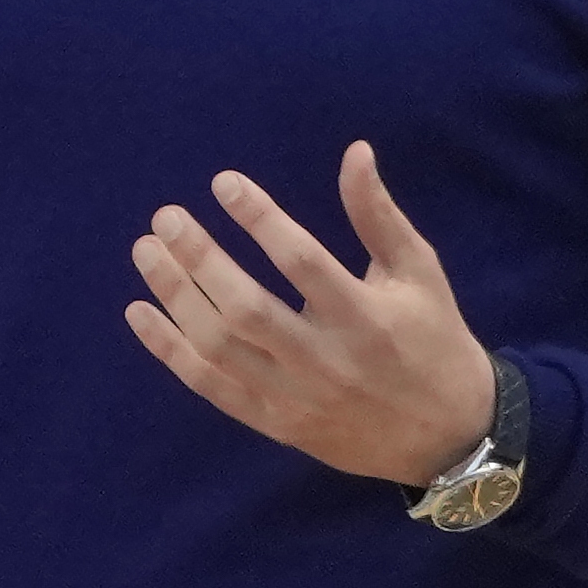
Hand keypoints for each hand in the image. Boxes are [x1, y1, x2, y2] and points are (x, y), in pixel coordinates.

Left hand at [122, 138, 493, 488]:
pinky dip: (171, 351)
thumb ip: (378, 214)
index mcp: (364, 316)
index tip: (223, 183)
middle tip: (166, 217)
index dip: (260, 218)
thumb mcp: (417, 271)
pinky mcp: (276, 424)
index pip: (302, 262)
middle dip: (200, 259)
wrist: (448, 437)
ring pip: (221, 349)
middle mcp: (326, 360)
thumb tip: (354, 150)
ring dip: (176, 298)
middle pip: (248, 309)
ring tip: (147, 251)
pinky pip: (212, 388)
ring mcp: (296, 397)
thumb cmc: (433, 339)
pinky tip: (139, 312)